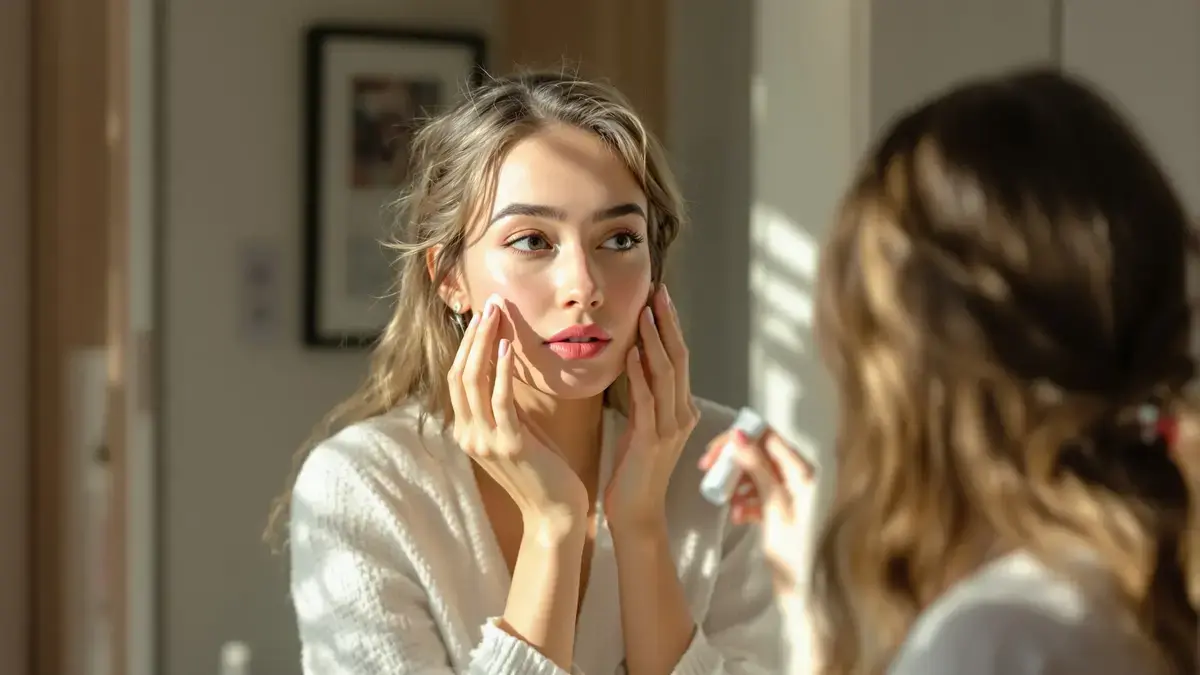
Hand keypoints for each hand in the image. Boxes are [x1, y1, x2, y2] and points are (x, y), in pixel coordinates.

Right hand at [449, 295, 589, 522]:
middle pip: (458, 374)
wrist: (556, 512)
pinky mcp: (508, 444)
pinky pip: (500, 399)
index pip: (457, 378)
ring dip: (484, 343)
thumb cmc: (543, 470)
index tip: (483, 315)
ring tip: (496, 315)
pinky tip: (507, 347)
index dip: (467, 344)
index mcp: (468, 431)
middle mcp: (468, 435)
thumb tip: (506, 367)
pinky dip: (500, 370)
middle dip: (472, 336)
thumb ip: (506, 405)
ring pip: (472, 381)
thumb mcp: (518, 431)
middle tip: (488, 305)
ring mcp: (485, 442)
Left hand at [604, 285, 699, 529]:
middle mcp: (683, 414)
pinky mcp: (652, 440)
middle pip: (680, 358)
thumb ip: (644, 395)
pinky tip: (630, 354)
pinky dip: (639, 374)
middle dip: (667, 323)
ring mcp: (671, 428)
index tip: (659, 298)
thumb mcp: (642, 425)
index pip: (680, 358)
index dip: (670, 327)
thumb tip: (635, 359)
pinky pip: (647, 400)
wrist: (636, 513)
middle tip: (658, 292)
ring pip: (667, 374)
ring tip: (644, 313)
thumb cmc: (634, 471)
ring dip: (654, 341)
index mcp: (683, 409)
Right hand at [699, 426, 816, 596]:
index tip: (714, 454)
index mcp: (803, 471)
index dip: (738, 439)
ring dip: (738, 484)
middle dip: (734, 463)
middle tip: (709, 473)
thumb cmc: (797, 549)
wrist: (811, 592)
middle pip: (760, 454)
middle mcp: (800, 477)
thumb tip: (739, 435)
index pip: (767, 437)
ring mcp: (793, 494)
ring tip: (727, 504)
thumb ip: (758, 469)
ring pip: (757, 474)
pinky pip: (761, 495)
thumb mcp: (775, 506)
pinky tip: (738, 517)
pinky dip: (746, 502)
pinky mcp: (785, 510)